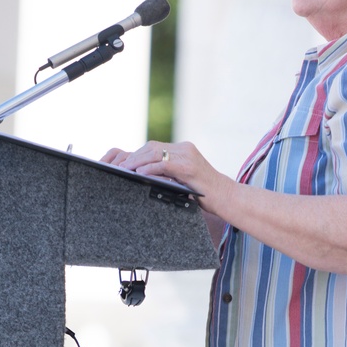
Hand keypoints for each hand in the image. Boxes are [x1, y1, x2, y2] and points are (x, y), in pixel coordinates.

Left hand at [100, 140, 220, 198]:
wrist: (227, 198)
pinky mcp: (189, 166)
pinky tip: (140, 173)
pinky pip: (164, 164)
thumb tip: (143, 176)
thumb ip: (168, 174)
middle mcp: (185, 149)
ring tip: (124, 170)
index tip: (124, 164)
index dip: (137, 155)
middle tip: (119, 168)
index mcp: (183, 150)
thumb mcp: (183, 180)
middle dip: (134, 157)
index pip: (154, 148)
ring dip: (137, 161)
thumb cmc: (205, 194)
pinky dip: (150, 167)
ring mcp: (187, 156)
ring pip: (156, 153)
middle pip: (152, 147)